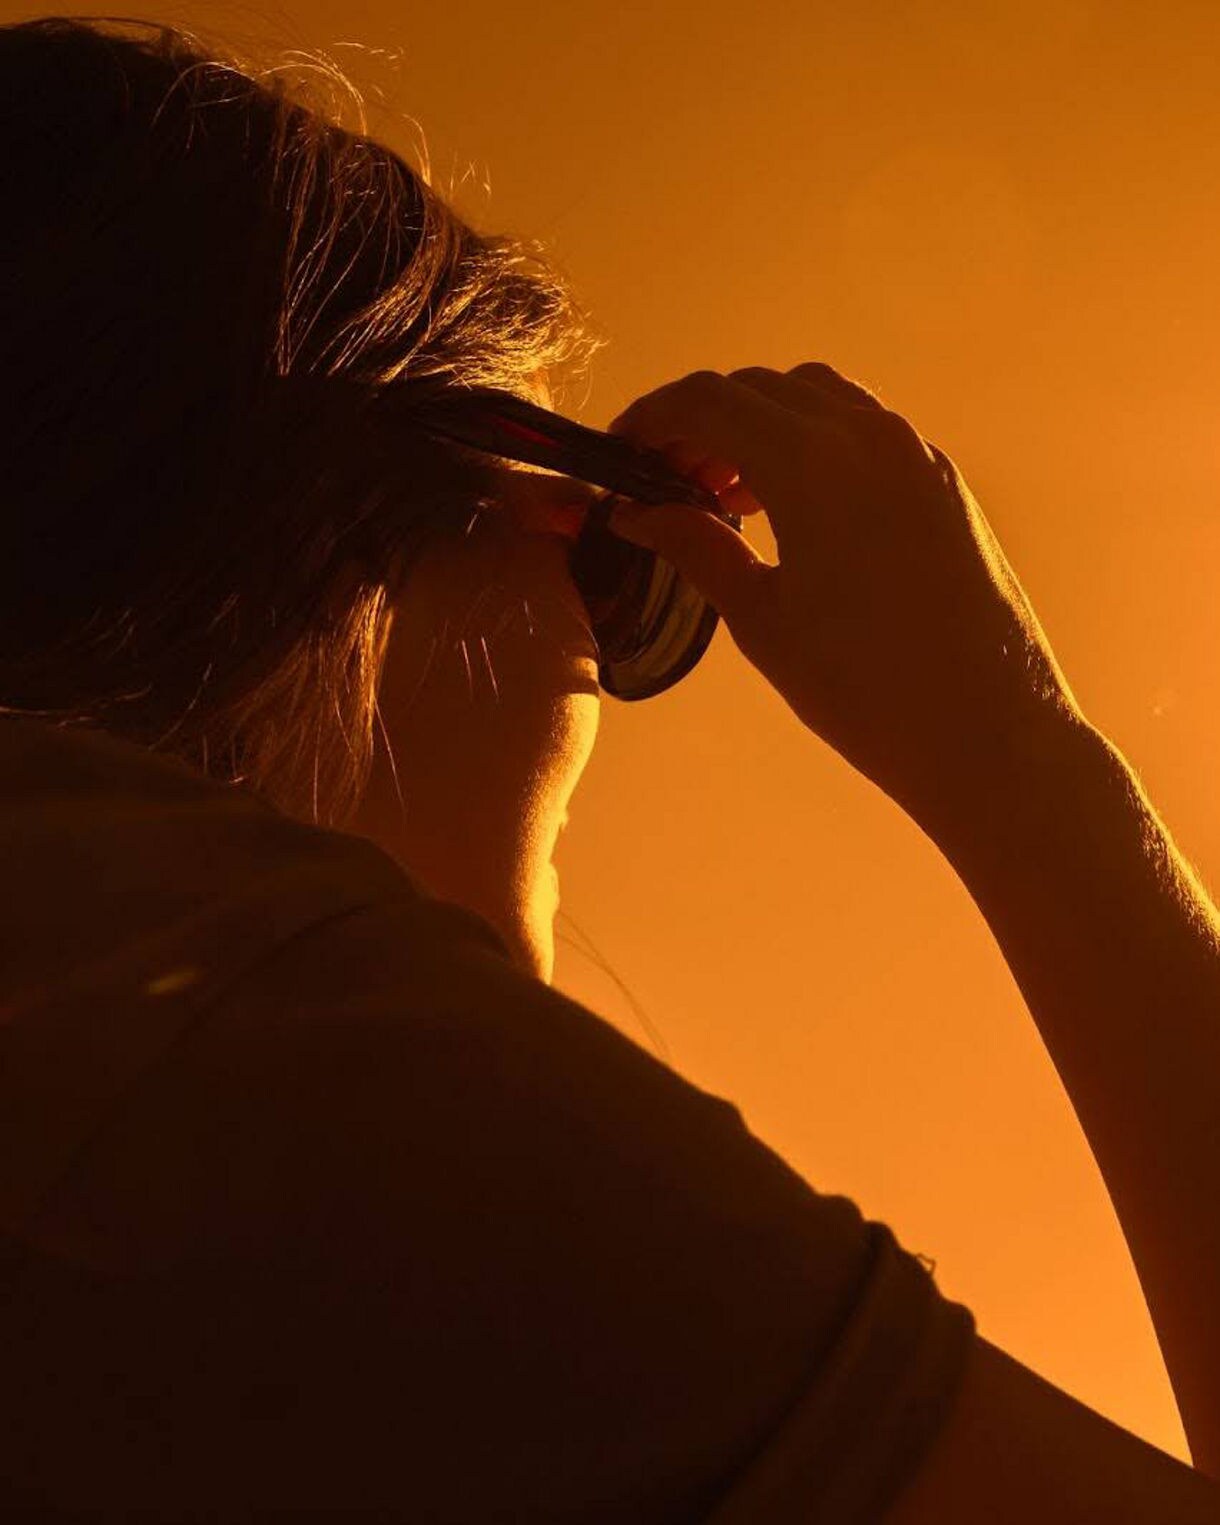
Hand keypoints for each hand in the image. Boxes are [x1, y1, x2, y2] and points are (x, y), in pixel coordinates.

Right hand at [606, 363, 1084, 827]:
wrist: (990, 733)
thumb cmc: (866, 690)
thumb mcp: (762, 619)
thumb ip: (697, 547)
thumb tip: (638, 514)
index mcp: (812, 462)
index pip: (708, 401)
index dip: (652, 418)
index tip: (621, 452)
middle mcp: (868, 435)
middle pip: (758, 388)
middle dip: (700, 421)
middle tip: (663, 480)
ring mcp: (914, 452)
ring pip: (814, 397)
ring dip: (758, 425)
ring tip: (725, 493)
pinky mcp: (942, 481)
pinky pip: (862, 429)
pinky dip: (810, 442)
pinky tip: (791, 507)